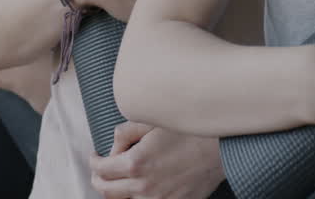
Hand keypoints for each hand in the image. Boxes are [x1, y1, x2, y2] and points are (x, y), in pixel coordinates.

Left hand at [89, 122, 224, 198]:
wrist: (221, 149)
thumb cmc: (188, 130)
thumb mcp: (152, 122)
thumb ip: (124, 133)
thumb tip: (112, 147)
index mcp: (135, 164)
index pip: (100, 170)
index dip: (93, 162)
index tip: (96, 156)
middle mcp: (143, 187)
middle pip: (106, 191)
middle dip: (98, 179)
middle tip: (100, 170)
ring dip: (117, 191)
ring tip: (119, 179)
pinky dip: (137, 197)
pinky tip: (141, 186)